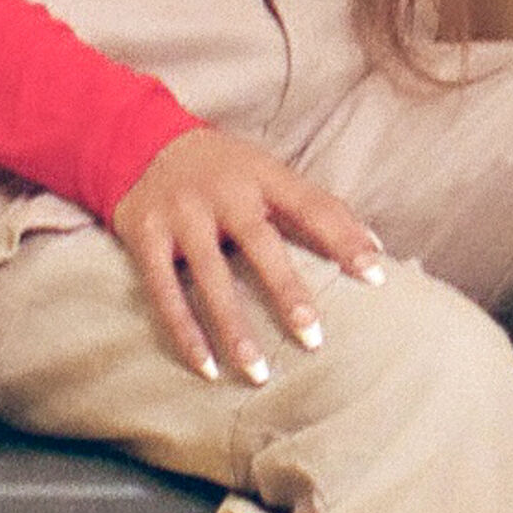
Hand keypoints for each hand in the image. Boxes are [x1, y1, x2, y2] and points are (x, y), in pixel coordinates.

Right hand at [110, 126, 386, 386]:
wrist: (137, 140)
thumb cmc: (223, 168)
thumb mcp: (266, 172)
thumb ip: (313, 206)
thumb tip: (375, 249)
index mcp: (262, 173)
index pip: (312, 205)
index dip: (345, 238)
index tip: (375, 276)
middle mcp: (222, 191)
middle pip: (260, 242)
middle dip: (287, 291)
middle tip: (312, 336)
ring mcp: (181, 214)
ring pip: (211, 277)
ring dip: (234, 328)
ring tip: (259, 372)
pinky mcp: (145, 236)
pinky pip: (165, 293)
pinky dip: (185, 333)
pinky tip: (206, 368)